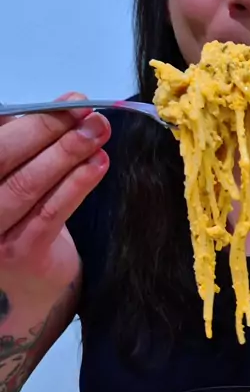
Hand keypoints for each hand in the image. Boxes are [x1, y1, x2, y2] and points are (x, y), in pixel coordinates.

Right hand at [0, 93, 110, 302]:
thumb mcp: (7, 182)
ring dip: (68, 154)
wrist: (23, 289)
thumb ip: (16, 149)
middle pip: (4, 157)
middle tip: (88, 114)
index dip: (30, 117)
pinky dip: (76, 184)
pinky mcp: (20, 254)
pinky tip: (98, 165)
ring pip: (29, 184)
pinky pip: (50, 212)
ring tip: (98, 134)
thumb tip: (54, 111)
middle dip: (50, 129)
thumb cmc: (16, 222)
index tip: (68, 102)